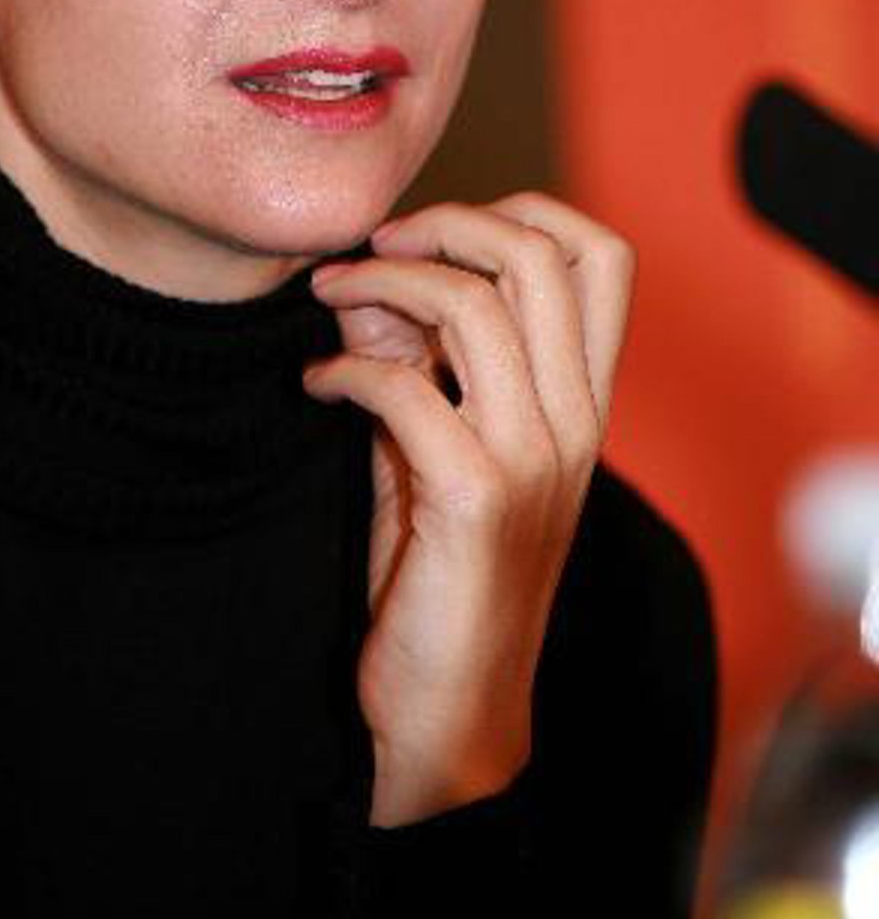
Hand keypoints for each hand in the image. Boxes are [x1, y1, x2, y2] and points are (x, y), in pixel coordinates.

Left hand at [302, 194, 632, 826]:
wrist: (451, 707)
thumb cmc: (443, 568)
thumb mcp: (437, 442)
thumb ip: (417, 356)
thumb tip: (367, 278)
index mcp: (583, 400)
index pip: (603, 257)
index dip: (522, 211)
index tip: (436, 230)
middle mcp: (576, 420)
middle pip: (540, 256)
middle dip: (444, 225)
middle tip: (374, 247)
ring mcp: (533, 459)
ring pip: (473, 305)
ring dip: (382, 283)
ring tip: (329, 298)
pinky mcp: (474, 499)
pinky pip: (404, 386)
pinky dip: (345, 368)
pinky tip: (315, 386)